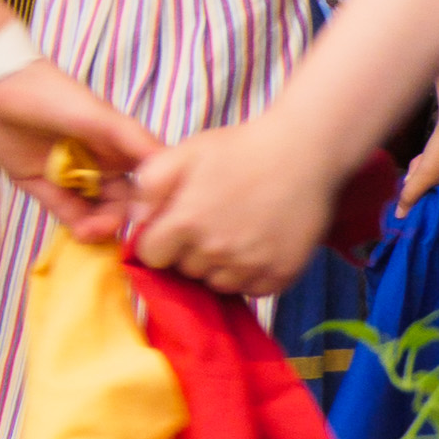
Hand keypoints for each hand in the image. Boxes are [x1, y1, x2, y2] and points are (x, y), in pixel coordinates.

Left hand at [0, 61, 149, 238]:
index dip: (151, 202)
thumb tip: (173, 166)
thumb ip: (135, 141)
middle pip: (120, 203)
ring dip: (96, 226)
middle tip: (113, 230)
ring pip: (92, 212)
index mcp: (118, 148)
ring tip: (91, 233)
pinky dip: (74, 223)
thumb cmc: (56, 96)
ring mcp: (71, 176)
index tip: (154, 221)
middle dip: (119, 220)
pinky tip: (80, 230)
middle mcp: (99, 164)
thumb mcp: (101, 116)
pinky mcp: (42, 185)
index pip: (144, 182)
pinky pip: (63, 210)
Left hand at [123, 116, 339, 296]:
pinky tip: (255, 244)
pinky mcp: (280, 275)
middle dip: (189, 251)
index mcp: (186, 223)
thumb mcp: (184, 153)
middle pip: (185, 270)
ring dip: (218, 265)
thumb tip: (135, 219)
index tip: (174, 225)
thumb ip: (148, 186)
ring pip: (217, 283)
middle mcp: (216, 251)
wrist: (303, 153)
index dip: (159, 240)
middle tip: (211, 221)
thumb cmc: (239, 149)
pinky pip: (250, 289)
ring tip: (234, 231)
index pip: (152, 256)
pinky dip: (249, 274)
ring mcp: (250, 266)